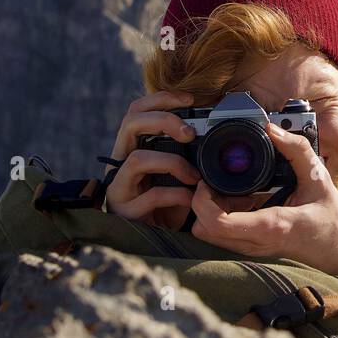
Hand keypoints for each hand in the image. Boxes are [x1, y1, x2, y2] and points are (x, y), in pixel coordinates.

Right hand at [103, 91, 200, 227]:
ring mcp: (119, 186)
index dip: (161, 99)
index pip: (137, 111)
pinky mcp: (125, 210)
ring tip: (194, 176)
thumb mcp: (179, 173)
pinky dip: (177, 195)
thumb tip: (219, 134)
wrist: (156, 239)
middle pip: (130, 123)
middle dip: (163, 121)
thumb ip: (189, 154)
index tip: (190, 100)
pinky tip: (190, 199)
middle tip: (190, 133)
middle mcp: (120, 162)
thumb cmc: (169, 203)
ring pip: (137, 159)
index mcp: (132, 147)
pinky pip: (151, 195)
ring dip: (172, 163)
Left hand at [190, 122, 337, 300]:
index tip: (207, 181)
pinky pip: (224, 237)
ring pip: (210, 236)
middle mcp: (256, 242)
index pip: (216, 222)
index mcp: (270, 225)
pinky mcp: (254, 250)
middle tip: (213, 181)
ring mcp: (254, 249)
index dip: (201, 201)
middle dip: (201, 204)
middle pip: (204, 230)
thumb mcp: (319, 178)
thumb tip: (273, 129)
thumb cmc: (333, 221)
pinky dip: (223, 218)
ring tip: (230, 190)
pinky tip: (243, 200)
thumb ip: (297, 150)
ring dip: (210, 211)